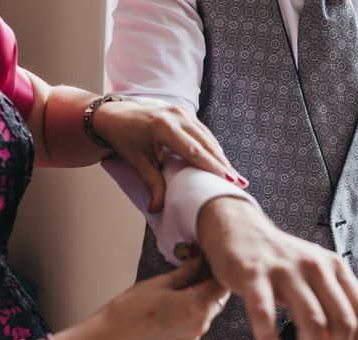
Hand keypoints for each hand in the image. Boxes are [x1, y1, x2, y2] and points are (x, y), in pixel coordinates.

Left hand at [95, 99, 247, 212]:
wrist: (116, 114)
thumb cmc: (126, 139)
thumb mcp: (137, 162)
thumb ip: (151, 184)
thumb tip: (157, 209)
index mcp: (164, 126)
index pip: (194, 151)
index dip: (213, 166)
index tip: (229, 179)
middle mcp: (177, 115)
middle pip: (206, 144)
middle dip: (223, 165)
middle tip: (241, 183)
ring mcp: (183, 111)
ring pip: (208, 138)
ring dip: (221, 158)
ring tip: (235, 178)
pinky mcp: (186, 113)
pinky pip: (203, 133)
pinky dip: (212, 149)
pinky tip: (222, 164)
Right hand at [100, 256, 229, 339]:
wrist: (113, 337)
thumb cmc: (132, 309)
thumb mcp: (161, 282)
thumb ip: (187, 271)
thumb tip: (199, 258)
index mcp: (197, 306)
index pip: (222, 285)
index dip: (218, 269)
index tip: (209, 258)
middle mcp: (201, 324)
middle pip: (217, 298)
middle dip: (210, 281)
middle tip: (197, 265)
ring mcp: (193, 335)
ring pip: (208, 310)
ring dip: (202, 295)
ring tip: (186, 281)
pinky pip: (197, 322)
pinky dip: (194, 309)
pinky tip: (178, 299)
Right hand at [197, 197, 357, 339]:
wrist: (238, 229)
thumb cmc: (278, 261)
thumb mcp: (312, 273)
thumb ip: (329, 303)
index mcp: (334, 266)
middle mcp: (314, 266)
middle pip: (341, 319)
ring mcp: (283, 270)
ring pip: (311, 320)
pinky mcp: (252, 275)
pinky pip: (264, 313)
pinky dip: (269, 339)